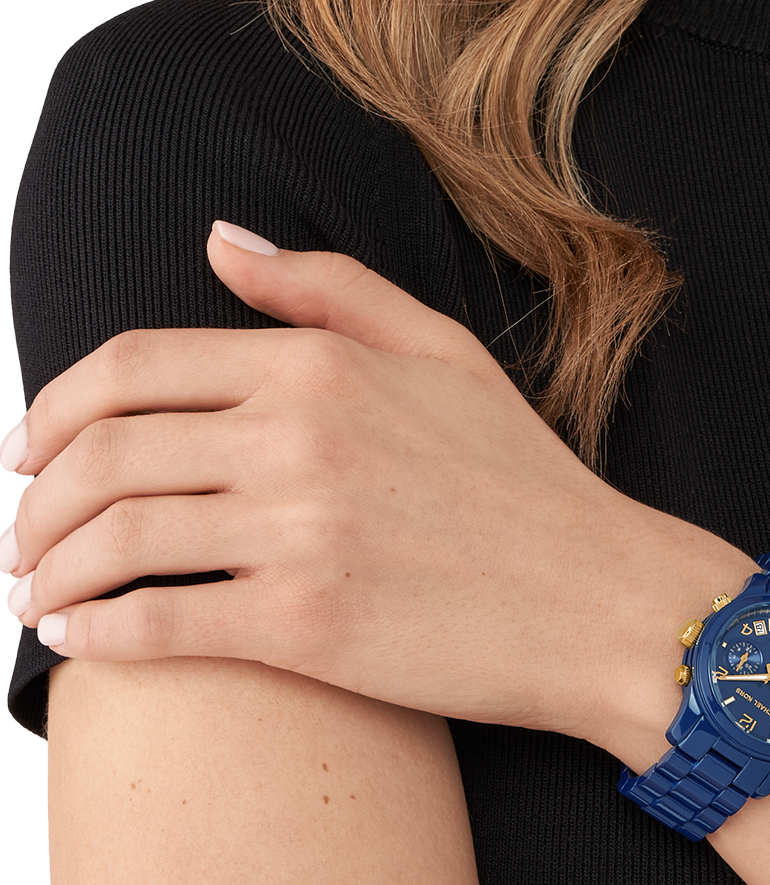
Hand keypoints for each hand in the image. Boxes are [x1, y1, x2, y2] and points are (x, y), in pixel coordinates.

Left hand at [3, 222, 753, 747]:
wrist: (598, 599)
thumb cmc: (524, 478)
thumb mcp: (443, 351)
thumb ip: (327, 287)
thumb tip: (216, 240)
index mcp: (321, 365)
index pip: (132, 367)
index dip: (53, 407)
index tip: (30, 449)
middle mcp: (299, 438)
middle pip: (102, 454)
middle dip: (34, 499)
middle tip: (23, 533)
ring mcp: (300, 532)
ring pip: (113, 542)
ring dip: (49, 572)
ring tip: (41, 593)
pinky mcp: (305, 627)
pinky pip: (154, 627)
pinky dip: (92, 637)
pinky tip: (81, 643)